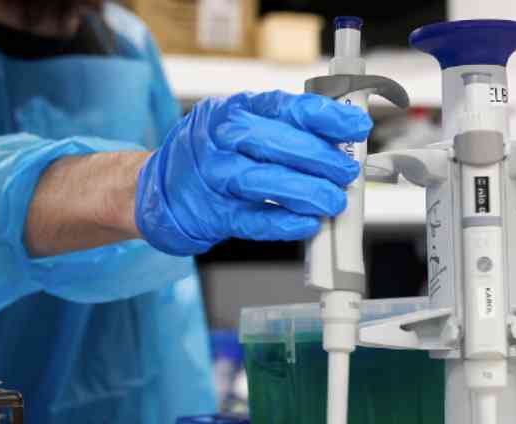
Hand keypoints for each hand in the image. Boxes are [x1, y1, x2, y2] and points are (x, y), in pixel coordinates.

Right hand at [135, 91, 371, 256]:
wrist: (158, 190)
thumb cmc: (210, 156)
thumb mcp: (241, 127)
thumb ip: (285, 131)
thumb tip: (341, 141)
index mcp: (235, 110)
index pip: (286, 107)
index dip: (325, 117)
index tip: (357, 127)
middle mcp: (221, 140)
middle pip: (276, 143)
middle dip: (320, 158)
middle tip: (347, 172)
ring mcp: (214, 178)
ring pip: (264, 182)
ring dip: (306, 192)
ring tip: (333, 201)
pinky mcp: (213, 214)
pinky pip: (252, 219)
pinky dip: (282, 223)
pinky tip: (307, 224)